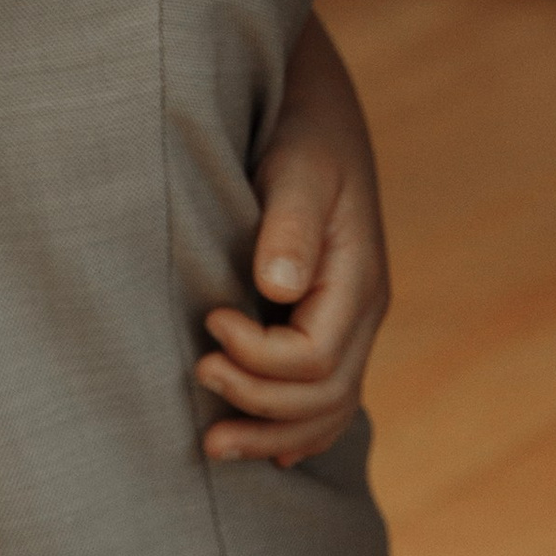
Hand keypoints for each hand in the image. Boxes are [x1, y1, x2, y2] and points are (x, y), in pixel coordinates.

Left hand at [196, 11, 390, 468]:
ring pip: (325, 409)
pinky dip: (294, 428)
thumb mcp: (297, 164)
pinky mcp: (324, 321)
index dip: (258, 359)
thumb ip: (288, 224)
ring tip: (211, 446)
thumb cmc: (301, 130)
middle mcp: (360, 310)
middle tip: (195, 377)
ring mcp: (348, 321)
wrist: (314, 107)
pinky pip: (322, 396)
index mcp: (358, 278)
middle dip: (257, 405)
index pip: (314, 358)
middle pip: (321, 397)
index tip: (209, 322)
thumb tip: (276, 288)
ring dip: (269, 433)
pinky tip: (264, 448)